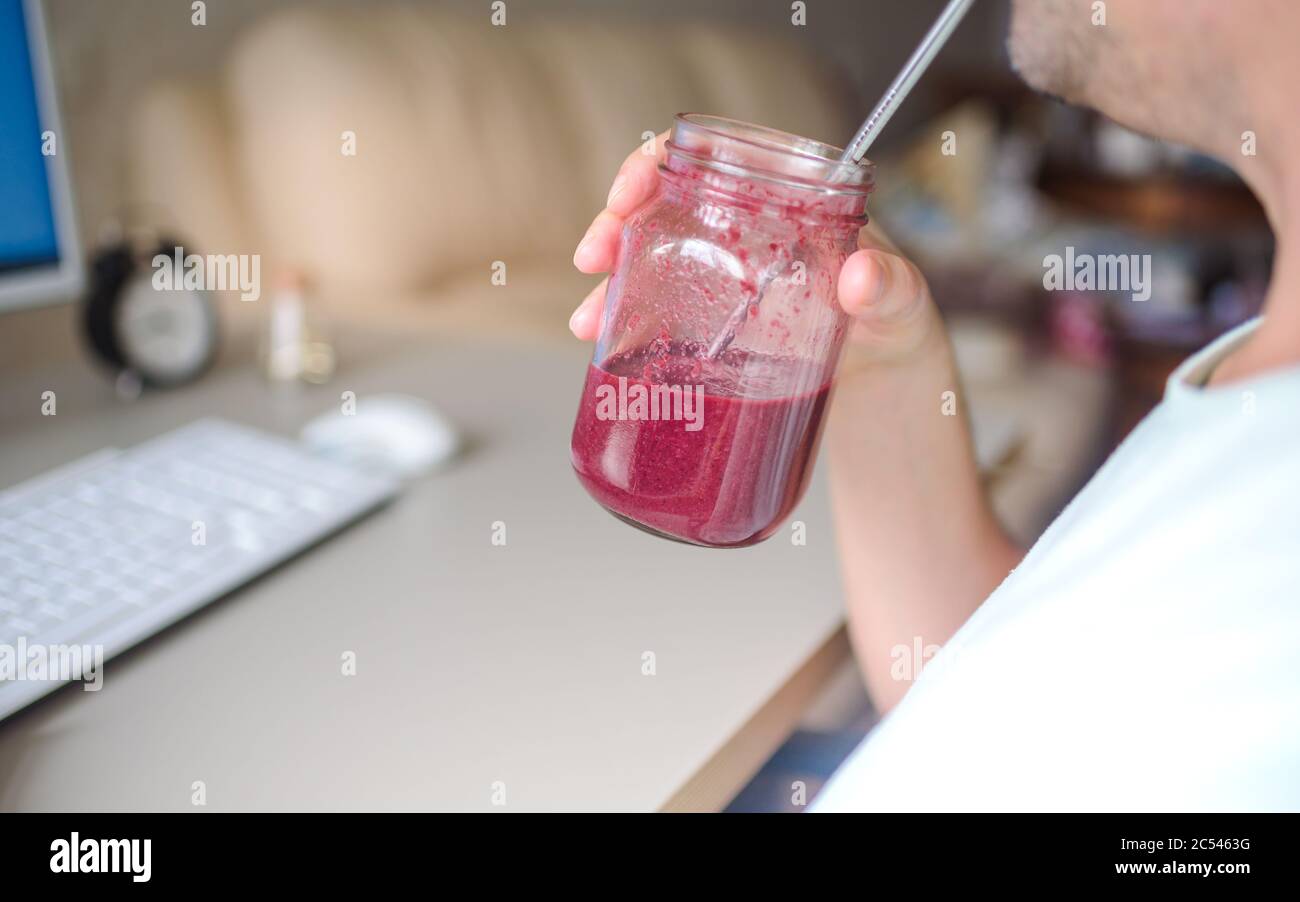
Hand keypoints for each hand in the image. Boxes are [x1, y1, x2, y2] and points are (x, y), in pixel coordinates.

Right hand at [569, 132, 944, 368]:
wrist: (886, 384)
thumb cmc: (897, 326)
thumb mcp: (902, 304)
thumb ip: (892, 287)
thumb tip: (860, 275)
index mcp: (784, 202)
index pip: (709, 157)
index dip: (657, 163)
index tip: (630, 192)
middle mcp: (744, 233)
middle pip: (662, 208)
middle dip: (615, 226)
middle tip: (595, 257)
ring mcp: (722, 281)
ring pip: (650, 263)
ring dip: (608, 286)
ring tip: (587, 322)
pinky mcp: (711, 328)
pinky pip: (658, 314)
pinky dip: (624, 326)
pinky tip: (602, 344)